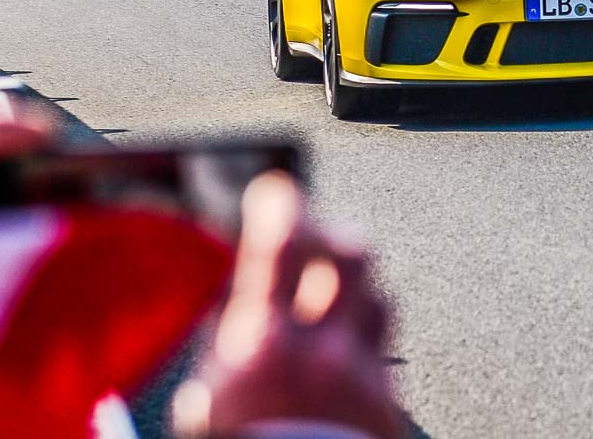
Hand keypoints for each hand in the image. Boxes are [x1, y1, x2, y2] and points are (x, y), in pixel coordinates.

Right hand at [173, 173, 400, 438]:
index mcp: (262, 347)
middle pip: (354, 254)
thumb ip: (223, 336)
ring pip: (381, 295)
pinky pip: (387, 348)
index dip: (283, 203)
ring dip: (356, 286)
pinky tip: (345, 343)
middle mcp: (322, 353)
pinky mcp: (389, 407)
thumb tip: (236, 285)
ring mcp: (363, 378)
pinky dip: (367, 333)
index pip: (283, 244)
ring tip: (328, 294)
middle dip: (334, 233)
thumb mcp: (203, 400)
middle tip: (315, 234)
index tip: (278, 186)